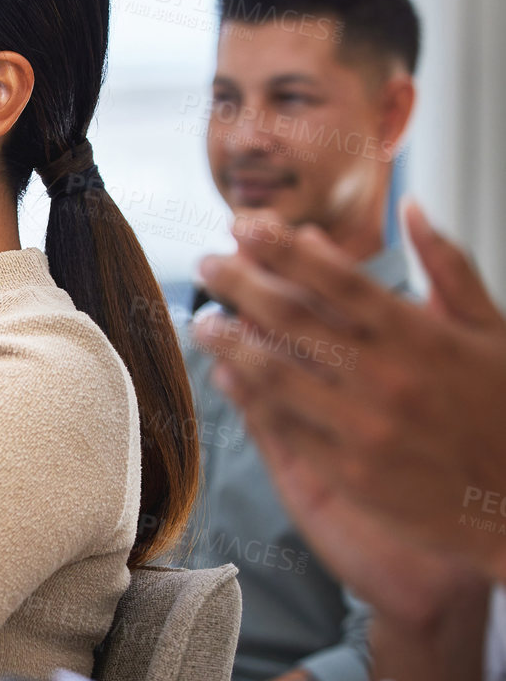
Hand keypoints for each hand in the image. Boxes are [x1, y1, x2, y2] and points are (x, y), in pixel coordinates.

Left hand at [195, 201, 505, 580]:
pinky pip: (285, 426)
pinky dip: (249, 396)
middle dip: (240, 284)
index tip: (244, 225)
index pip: (336, 278)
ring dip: (230, 341)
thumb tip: (409, 207)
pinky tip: (226, 374)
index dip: (282, 247)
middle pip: (293, 319)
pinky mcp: (350, 473)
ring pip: (276, 372)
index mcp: (421, 336)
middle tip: (207, 265)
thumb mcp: (493, 330)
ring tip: (204, 319)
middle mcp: (389, 378)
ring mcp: (366, 428)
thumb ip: (448, 266)